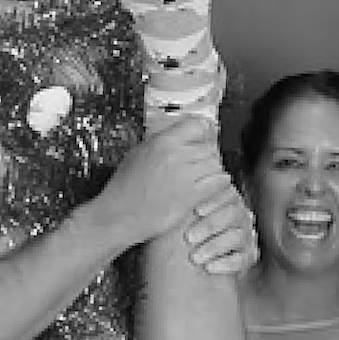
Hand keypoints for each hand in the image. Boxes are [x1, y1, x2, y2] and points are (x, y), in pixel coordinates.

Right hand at [100, 112, 229, 248]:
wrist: (119, 214)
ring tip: (208, 175)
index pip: (195, 125)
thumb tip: (175, 138)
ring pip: (215, 164)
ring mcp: (185, 176)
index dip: (201, 133)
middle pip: (208, 146)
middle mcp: (176, 155)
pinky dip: (220, 183)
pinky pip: (217, 184)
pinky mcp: (191, 196)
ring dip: (214, 169)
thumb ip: (159, 143)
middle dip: (207, 155)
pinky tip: (217, 185)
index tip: (202, 138)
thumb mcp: (137, 154)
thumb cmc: (123, 188)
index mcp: (162, 142)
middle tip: (204, 162)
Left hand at [185, 179, 258, 274]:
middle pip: (234, 214)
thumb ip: (187, 201)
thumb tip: (183, 184)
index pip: (228, 194)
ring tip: (194, 258)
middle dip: (210, 225)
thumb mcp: (182, 215)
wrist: (188, 265)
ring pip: (237, 237)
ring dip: (214, 246)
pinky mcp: (249, 257)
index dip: (214, 201)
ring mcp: (247, 236)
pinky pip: (242, 259)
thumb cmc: (182, 233)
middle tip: (188, 238)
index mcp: (228, 199)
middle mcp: (241, 215)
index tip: (196, 211)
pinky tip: (208, 268)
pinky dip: (225, 264)